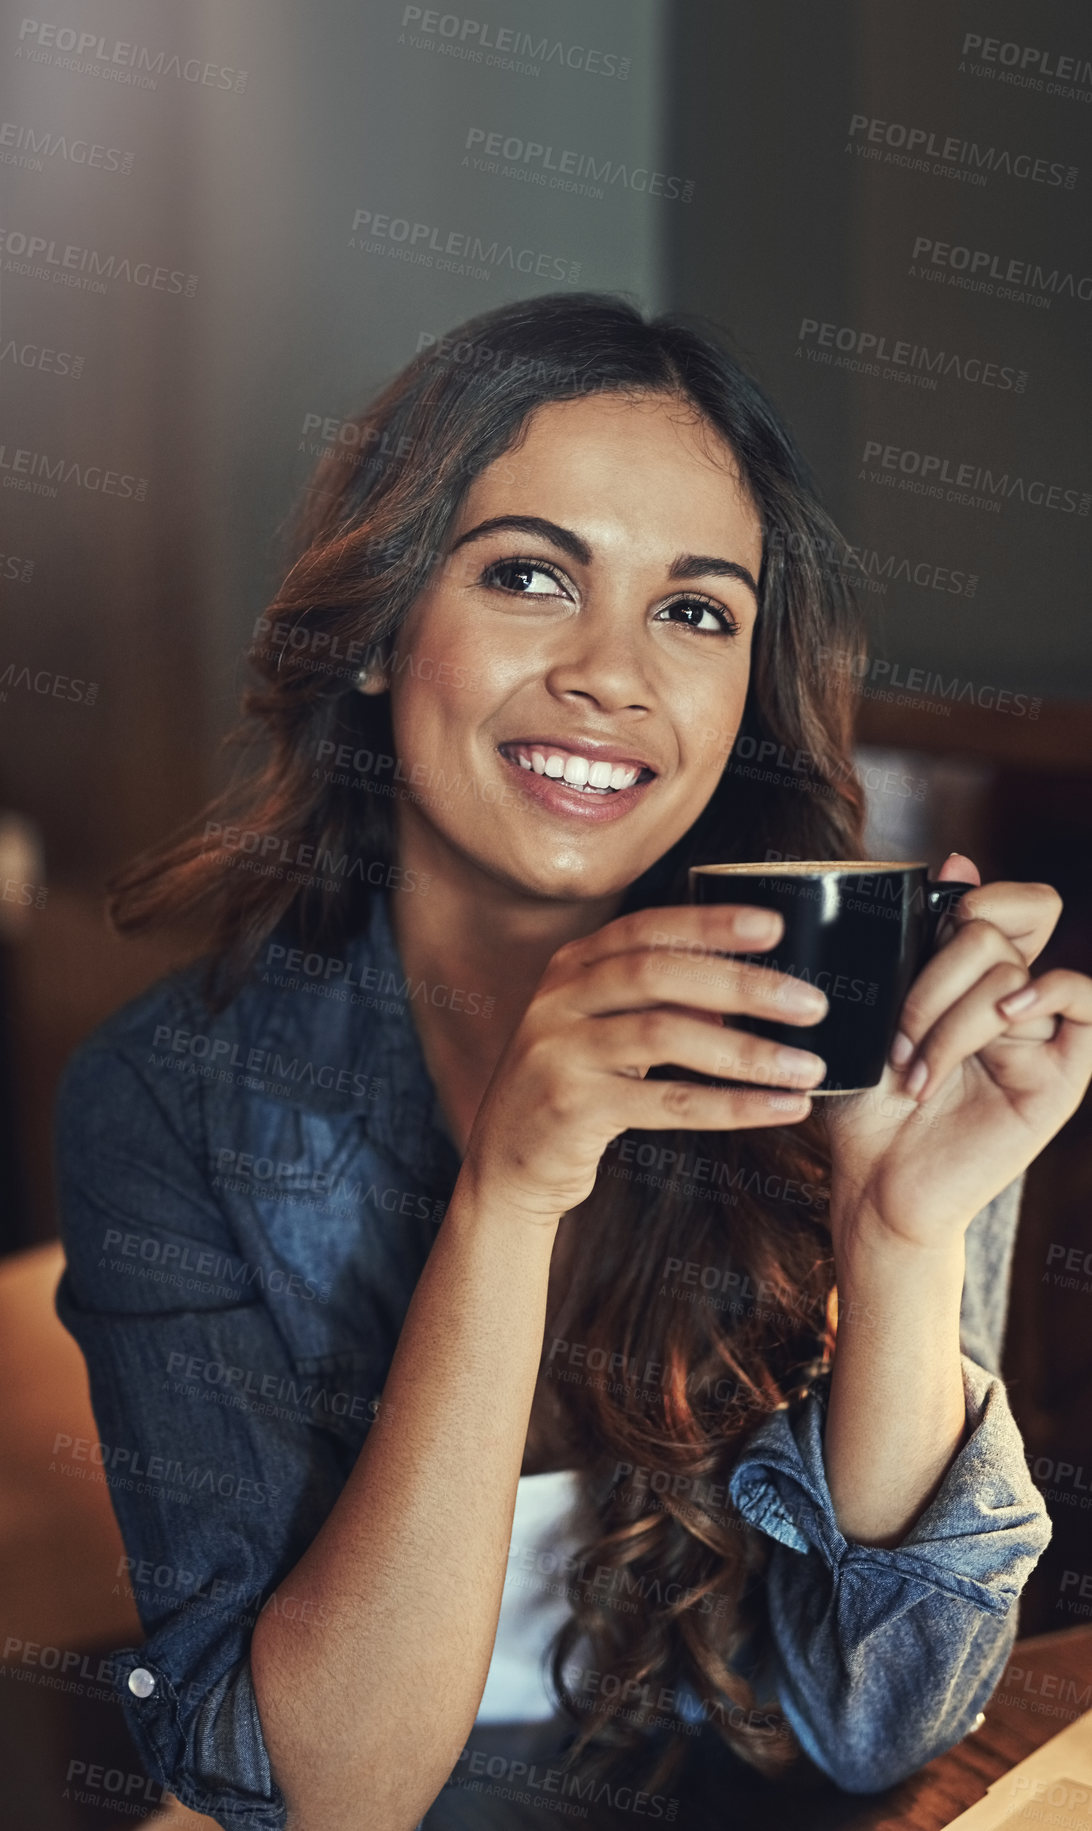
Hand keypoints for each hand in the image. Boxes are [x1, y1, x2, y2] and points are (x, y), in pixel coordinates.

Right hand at [461, 903, 827, 1225]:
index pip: (646, 928)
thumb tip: (753, 990)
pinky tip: (780, 1108)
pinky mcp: (570, 1108)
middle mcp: (559, 1000)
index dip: (710, 923)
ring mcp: (558, 1052)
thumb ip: (664, 1003)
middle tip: (811, 1003)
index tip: (774, 926)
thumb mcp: (608, 1031)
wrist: (506, 1168)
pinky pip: (666, 1103)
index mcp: (571, 967)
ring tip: (808, 1066)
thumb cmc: (575, 1090)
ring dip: (747, 1052)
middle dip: (743, 985)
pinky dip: (732, 1106)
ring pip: (664, 1035)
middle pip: (658, 973)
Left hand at [825, 854, 1091, 1251]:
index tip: (921, 937)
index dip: (972, 898)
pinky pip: (1082, 999)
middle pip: (993, 929)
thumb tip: (961, 857)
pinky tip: (1006, 1019)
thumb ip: (915, 935)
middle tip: (897, 1040)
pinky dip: (1045, 991)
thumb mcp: (873, 1008)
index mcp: (968, 976)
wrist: (875, 1185)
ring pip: (1012, 969)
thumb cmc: (865, 1103)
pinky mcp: (1063, 1071)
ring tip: (916, 1073)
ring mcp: (1039, 1032)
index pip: (1004, 900)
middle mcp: (1011, 997)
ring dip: (949, 1018)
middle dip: (930, 978)